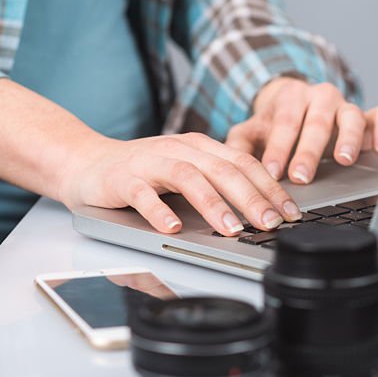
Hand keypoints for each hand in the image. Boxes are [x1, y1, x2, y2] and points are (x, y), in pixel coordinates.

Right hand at [58, 133, 301, 235]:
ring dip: (213, 204)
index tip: (290, 212)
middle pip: (223, 169)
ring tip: (232, 229)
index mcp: (200, 148)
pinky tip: (171, 229)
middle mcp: (179, 149)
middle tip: (271, 223)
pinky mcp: (122, 179)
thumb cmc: (143, 173)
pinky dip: (158, 211)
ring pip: (188, 178)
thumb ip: (217, 185)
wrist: (86, 163)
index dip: (270, 187)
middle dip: (251, 197)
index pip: (243, 163)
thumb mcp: (186, 173)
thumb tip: (261, 212)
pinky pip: (142, 194)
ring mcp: (150, 162)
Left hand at [225, 78, 377, 183]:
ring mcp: (345, 106)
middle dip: (308, 151)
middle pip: (316, 122)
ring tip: (343, 160)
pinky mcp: (366, 115)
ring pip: (351, 116)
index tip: (272, 172)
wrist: (294, 103)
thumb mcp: (250, 131)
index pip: (284, 122)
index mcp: (290, 98)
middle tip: (301, 176)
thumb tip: (225, 163)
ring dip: (348, 139)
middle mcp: (320, 98)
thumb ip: (238, 144)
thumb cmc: (273, 124)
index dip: (278, 148)